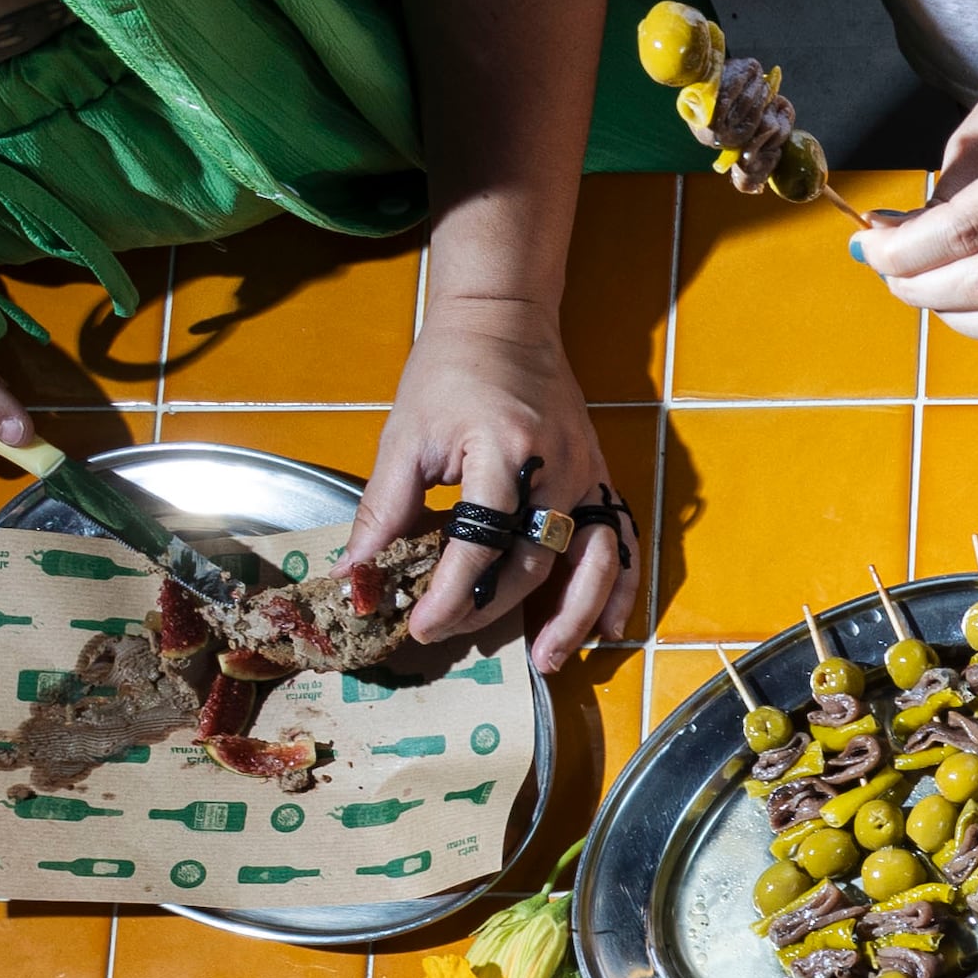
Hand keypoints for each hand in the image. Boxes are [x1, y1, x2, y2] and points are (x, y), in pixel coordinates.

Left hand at [353, 298, 630, 672]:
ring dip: (573, 616)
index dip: (450, 592)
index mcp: (502, 450)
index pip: (480, 541)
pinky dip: (618, 587)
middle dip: (492, 610)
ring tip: (547, 660)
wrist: (504, 317)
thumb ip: (384, 509)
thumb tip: (355, 576)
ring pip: (592, 560)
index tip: (419, 625)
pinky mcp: (600, 474)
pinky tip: (607, 627)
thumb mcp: (405, 435)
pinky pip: (622, 540)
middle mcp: (556, 467)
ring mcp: (586, 471)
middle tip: (451, 636)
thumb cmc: (449, 369)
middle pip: (534, 560)